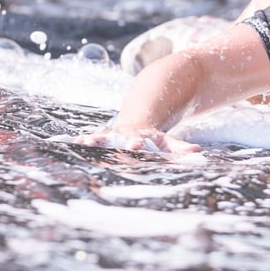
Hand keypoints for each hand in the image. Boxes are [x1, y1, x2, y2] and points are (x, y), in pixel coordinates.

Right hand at [81, 124, 201, 154]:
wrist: (139, 117)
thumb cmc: (153, 137)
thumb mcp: (167, 141)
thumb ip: (179, 147)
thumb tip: (197, 152)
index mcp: (142, 137)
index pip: (140, 140)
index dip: (137, 142)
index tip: (136, 144)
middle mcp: (126, 135)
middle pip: (120, 138)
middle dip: (112, 142)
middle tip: (105, 143)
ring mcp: (114, 136)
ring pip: (104, 137)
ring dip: (95, 140)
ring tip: (84, 142)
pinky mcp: (104, 139)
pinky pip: (94, 139)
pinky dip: (85, 140)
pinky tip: (73, 142)